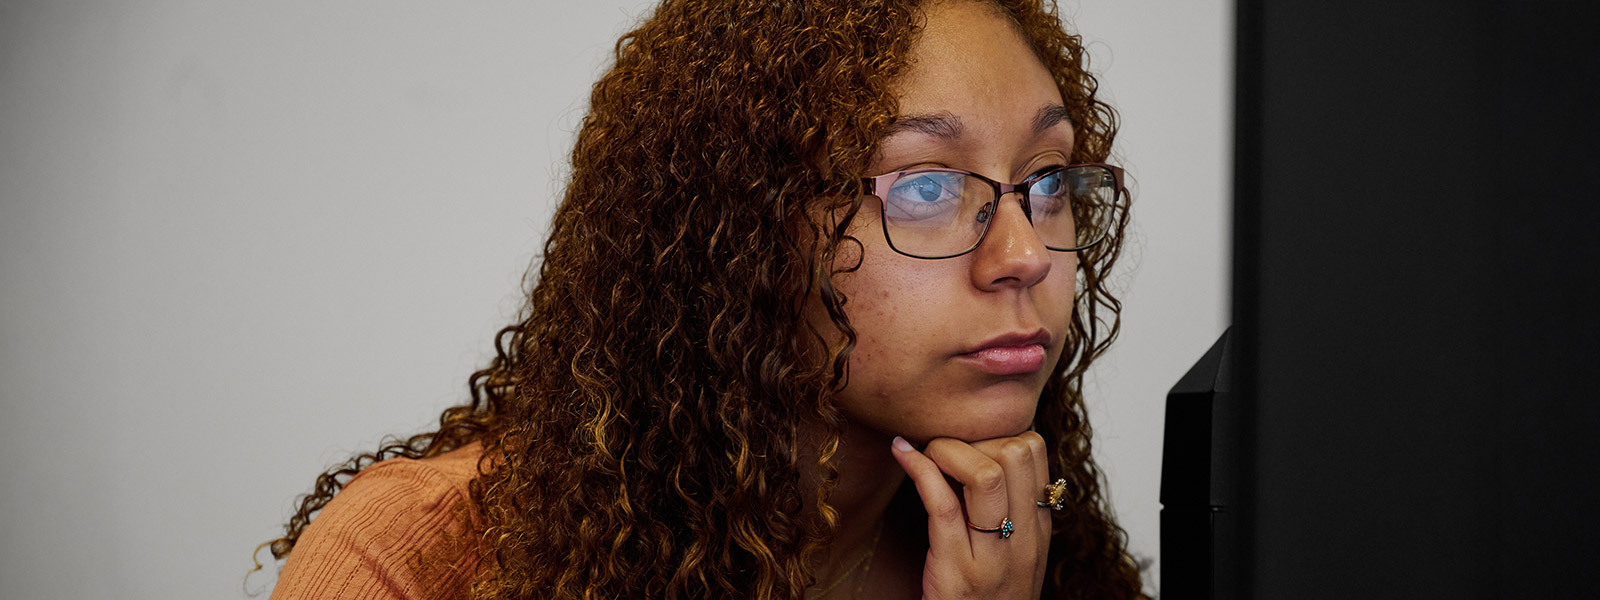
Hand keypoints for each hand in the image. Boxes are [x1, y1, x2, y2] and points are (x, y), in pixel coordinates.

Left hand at [890, 432, 1050, 599]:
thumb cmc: (985, 598)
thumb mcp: (1011, 553)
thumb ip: (1005, 508)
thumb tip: (973, 447)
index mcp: (1039, 530)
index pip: (1035, 451)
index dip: (997, 434)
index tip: (968, 446)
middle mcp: (1024, 541)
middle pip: (1015, 453)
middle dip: (973, 439)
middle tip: (944, 452)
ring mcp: (993, 557)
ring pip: (985, 474)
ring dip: (946, 451)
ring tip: (924, 454)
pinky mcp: (957, 571)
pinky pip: (941, 503)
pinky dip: (917, 467)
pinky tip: (902, 453)